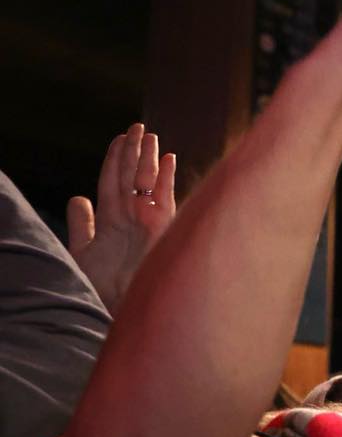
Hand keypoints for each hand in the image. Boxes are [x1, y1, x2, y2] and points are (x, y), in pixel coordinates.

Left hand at [68, 123, 177, 312]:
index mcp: (112, 221)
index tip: (119, 138)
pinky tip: (167, 158)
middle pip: (131, 177)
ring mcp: (147, 222)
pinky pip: (164, 198)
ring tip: (149, 135)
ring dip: (147, 157)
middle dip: (133, 152)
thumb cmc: (99, 286)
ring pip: (146, 182)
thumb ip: (82, 225)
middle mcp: (132, 218)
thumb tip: (79, 199)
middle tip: (137, 127)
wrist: (118, 309)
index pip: (113, 182)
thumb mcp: (82, 251)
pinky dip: (166, 178)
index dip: (114, 159)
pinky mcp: (161, 229)